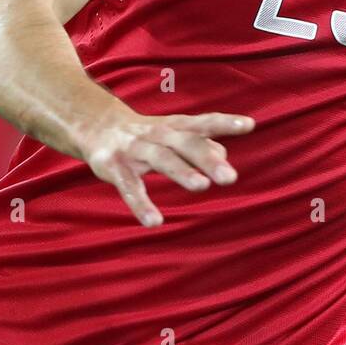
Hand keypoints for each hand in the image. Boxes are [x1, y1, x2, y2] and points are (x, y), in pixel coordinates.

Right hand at [83, 111, 255, 226]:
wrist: (95, 127)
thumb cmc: (146, 135)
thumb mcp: (173, 135)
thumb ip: (200, 143)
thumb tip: (223, 154)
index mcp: (174, 126)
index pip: (203, 122)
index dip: (225, 122)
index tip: (250, 125)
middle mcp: (157, 134)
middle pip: (186, 143)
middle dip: (207, 159)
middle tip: (231, 177)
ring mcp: (134, 149)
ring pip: (160, 158)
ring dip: (181, 171)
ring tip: (202, 186)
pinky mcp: (113, 166)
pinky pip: (129, 186)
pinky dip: (141, 204)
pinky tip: (155, 222)